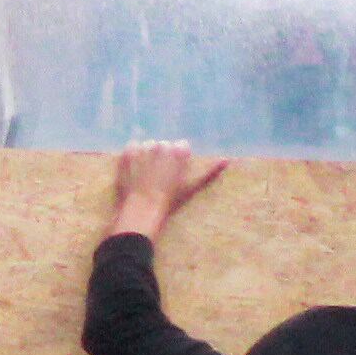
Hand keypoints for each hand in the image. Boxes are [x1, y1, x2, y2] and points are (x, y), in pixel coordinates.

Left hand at [110, 141, 228, 235]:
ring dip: (147, 156)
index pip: (181, 146)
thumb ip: (210, 172)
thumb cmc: (170, 201)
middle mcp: (162, 145)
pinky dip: (133, 157)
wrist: (141, 209)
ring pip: (148, 146)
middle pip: (164, 146)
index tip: (173, 173)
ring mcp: (144, 148)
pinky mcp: (128, 152)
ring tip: (145, 175)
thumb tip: (227, 159)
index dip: (177, 160)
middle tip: (159, 177)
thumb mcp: (192, 187)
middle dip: (162, 157)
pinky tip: (134, 171)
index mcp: (179, 151)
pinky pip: (132, 148)